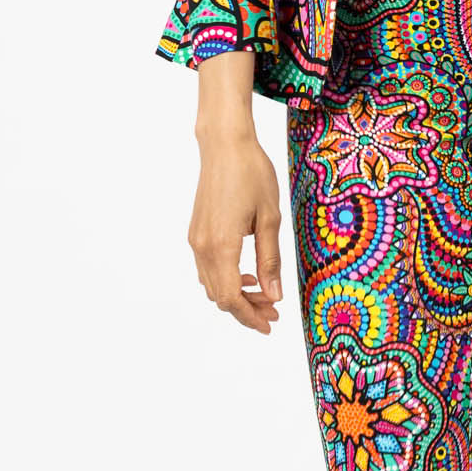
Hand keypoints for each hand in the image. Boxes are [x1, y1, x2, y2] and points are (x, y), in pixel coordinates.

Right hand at [188, 126, 284, 335]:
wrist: (225, 145)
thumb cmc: (251, 174)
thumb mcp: (270, 218)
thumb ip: (270, 260)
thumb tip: (274, 295)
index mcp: (222, 246)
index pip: (232, 298)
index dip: (250, 317)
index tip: (270, 325)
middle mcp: (203, 247)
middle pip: (220, 296)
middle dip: (247, 309)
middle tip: (274, 312)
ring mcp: (196, 240)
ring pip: (212, 285)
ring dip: (237, 295)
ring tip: (265, 294)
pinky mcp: (196, 232)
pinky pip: (207, 268)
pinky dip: (226, 279)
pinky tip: (247, 273)